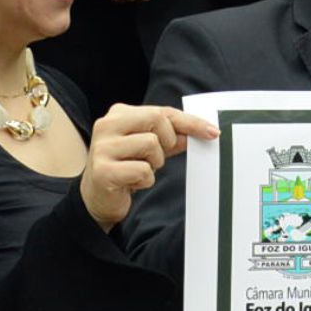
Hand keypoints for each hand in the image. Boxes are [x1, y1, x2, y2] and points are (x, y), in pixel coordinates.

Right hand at [78, 105, 213, 229]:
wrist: (96, 198)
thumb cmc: (126, 168)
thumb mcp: (151, 149)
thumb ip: (172, 138)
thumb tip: (200, 132)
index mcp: (119, 114)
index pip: (162, 111)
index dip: (190, 122)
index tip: (213, 132)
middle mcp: (107, 125)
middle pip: (157, 119)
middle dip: (169, 140)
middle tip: (160, 157)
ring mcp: (103, 148)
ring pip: (151, 144)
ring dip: (154, 163)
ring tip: (140, 170)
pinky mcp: (103, 171)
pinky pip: (142, 170)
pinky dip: (145, 180)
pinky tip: (132, 183)